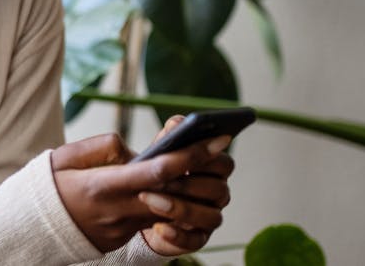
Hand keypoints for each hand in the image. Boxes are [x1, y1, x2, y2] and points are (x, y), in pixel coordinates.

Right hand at [50, 116, 232, 255]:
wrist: (27, 229)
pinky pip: (150, 220)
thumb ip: (101, 147)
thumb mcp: (64, 157)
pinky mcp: (120, 239)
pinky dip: (162, 203)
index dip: (190, 156)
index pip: (157, 172)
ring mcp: (121, 229)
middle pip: (174, 194)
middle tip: (221, 148)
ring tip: (196, 168)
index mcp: (102, 186)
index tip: (215, 140)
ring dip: (188, 191)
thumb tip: (131, 149)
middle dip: (202, 173)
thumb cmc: (45, 187)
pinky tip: (168, 187)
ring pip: (168, 211)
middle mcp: (117, 211)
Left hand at [138, 116, 234, 256]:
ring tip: (151, 199)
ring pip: (211, 216)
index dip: (208, 158)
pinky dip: (178, 235)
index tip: (189, 151)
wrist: (140, 207)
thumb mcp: (158, 153)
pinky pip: (194, 241)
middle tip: (163, 178)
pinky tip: (158, 226)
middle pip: (219, 189)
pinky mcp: (196, 239)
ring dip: (181, 207)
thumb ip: (168, 136)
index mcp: (213, 169)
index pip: (224, 162)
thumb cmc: (155, 173)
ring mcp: (209, 217)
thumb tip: (178, 122)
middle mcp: (217, 194)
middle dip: (191, 183)